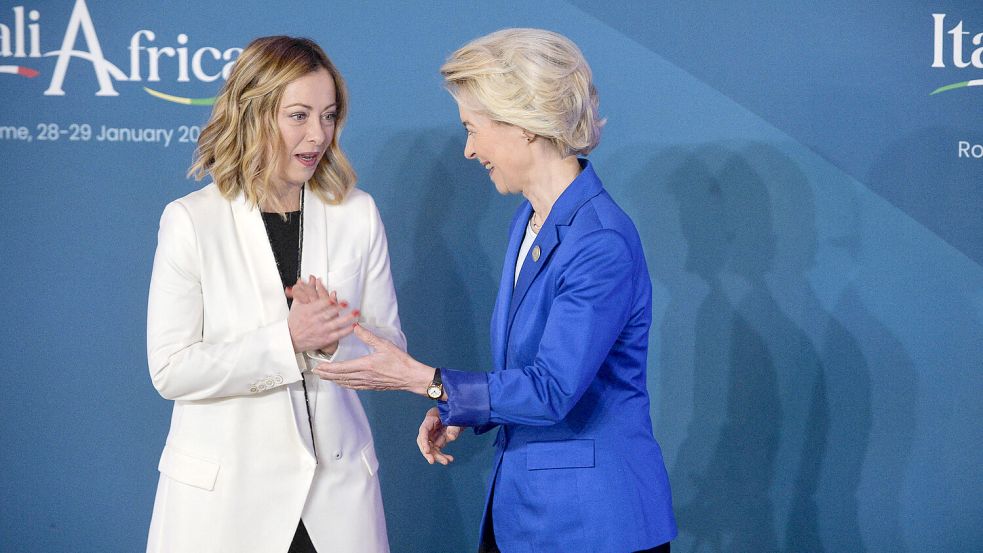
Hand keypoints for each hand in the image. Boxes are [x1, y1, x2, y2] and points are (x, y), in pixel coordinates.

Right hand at [287, 276, 357, 352]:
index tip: (334, 296)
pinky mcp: (325, 339)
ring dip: (346, 318)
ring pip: (336, 324)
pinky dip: (346, 330)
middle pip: (329, 313)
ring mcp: (321, 330)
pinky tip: (354, 326)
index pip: (320, 305)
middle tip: (347, 303)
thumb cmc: (294, 322)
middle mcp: (316, 321)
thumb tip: (307, 280)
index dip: (327, 301)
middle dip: (338, 308)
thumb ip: (304, 291)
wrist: (291, 339)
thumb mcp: (297, 305)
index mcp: (309, 311)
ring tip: (355, 313)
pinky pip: (338, 334)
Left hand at [312, 324, 432, 393]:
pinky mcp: (372, 386)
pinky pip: (353, 386)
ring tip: (324, 377)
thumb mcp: (385, 345)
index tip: (318, 367)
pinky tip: (341, 383)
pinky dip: (344, 384)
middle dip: (326, 375)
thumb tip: (355, 326)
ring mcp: (367, 383)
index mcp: (365, 365)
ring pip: (345, 383)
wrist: (411, 377)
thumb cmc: (400, 361)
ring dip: (333, 380)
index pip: (341, 368)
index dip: (328, 368)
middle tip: (315, 372)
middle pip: (340, 377)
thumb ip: (368, 336)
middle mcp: (364, 376)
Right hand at [417, 407, 460, 464]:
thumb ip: (454, 426)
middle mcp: (430, 427)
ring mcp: (434, 434)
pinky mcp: (439, 440)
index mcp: (431, 417)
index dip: (424, 441)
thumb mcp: (456, 417)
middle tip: (432, 461)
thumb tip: (451, 437)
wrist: (462, 414)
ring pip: (431, 448)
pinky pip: (438, 450)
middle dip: (428, 452)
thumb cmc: (457, 413)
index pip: (424, 430)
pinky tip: (450, 459)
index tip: (427, 451)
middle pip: (425, 441)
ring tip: (446, 461)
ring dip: (437, 456)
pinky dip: (443, 455)